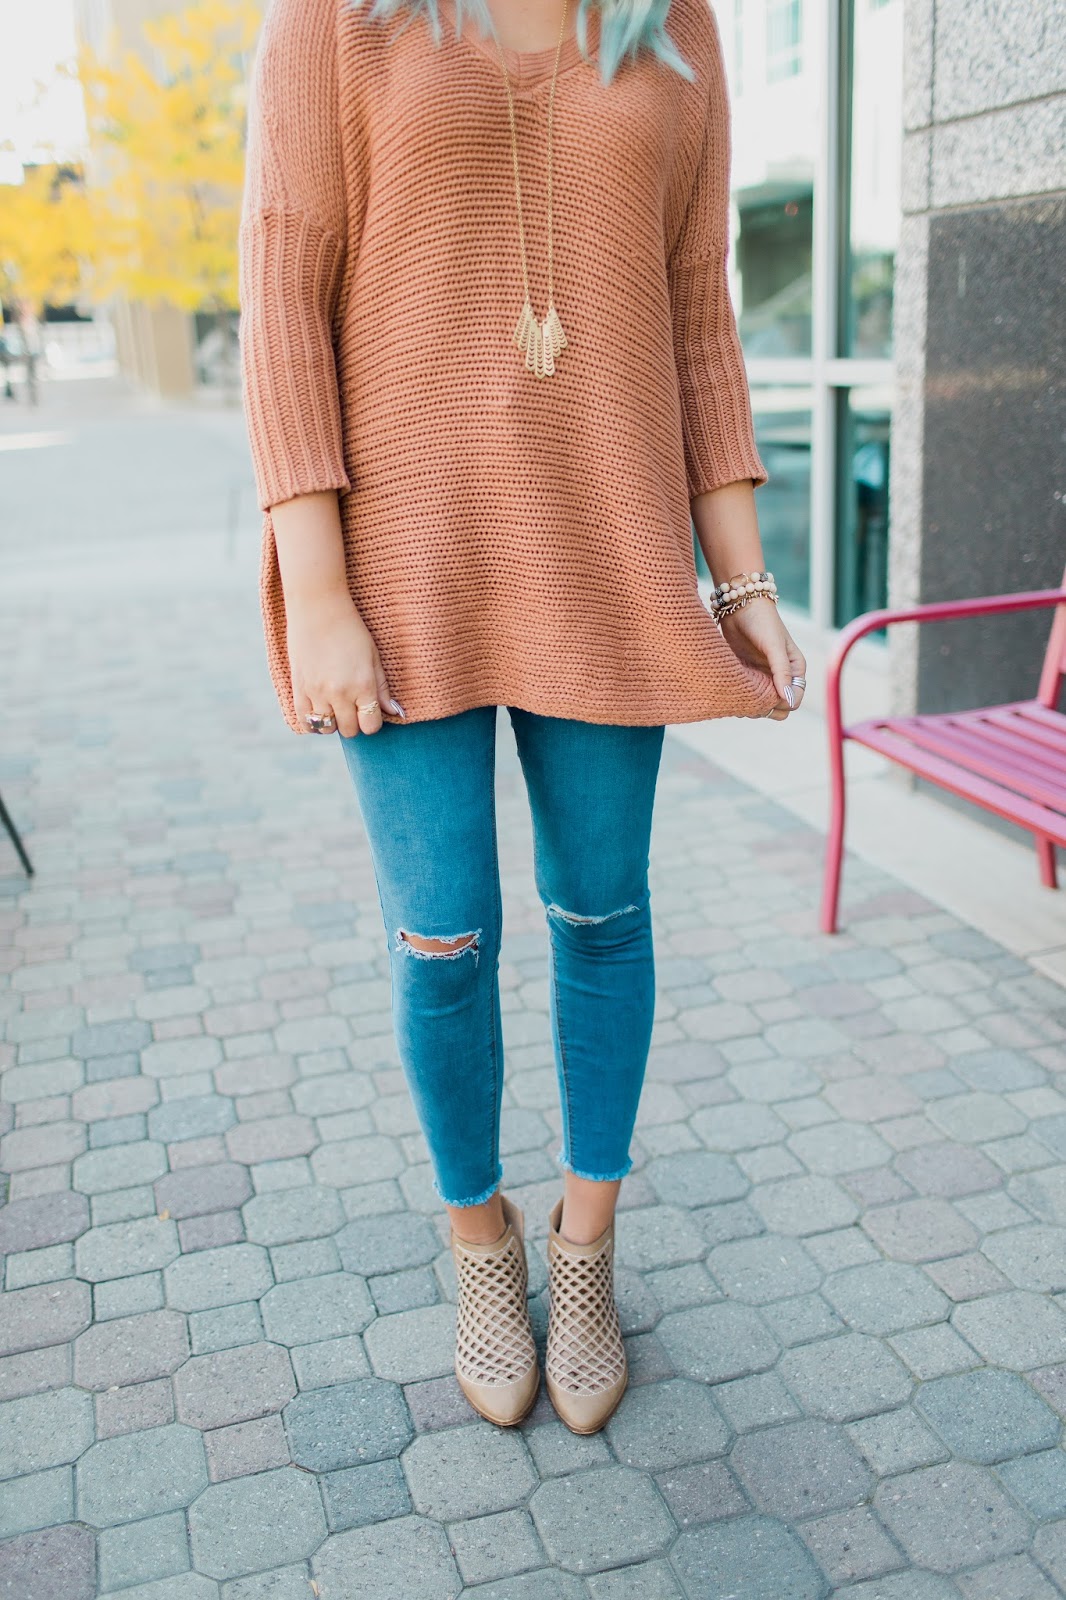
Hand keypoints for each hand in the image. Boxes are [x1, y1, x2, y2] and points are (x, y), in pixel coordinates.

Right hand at [287, 593, 401, 737]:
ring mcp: (317, 692)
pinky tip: (319, 713)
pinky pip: (304, 721)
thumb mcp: (373, 657)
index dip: (372, 722)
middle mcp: (340, 693)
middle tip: (353, 707)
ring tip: (335, 707)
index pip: (371, 726)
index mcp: (363, 685)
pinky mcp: (299, 689)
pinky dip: (313, 723)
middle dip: (354, 723)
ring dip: (334, 722)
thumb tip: (396, 713)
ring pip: (328, 728)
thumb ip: (382, 689)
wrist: (318, 609)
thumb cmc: (351, 630)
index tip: (369, 711)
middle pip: (350, 730)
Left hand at [719, 600, 805, 720]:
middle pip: (778, 707)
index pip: (794, 700)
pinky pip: (747, 696)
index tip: (767, 699)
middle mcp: (781, 676)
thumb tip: (787, 698)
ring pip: (761, 704)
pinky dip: (741, 698)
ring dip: (752, 706)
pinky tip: (732, 692)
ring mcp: (763, 677)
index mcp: (795, 669)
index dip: (782, 705)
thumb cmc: (762, 621)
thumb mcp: (774, 645)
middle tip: (750, 701)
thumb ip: (781, 671)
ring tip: (740, 695)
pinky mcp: (747, 675)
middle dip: (766, 709)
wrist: (739, 605)